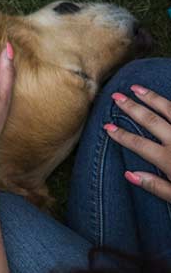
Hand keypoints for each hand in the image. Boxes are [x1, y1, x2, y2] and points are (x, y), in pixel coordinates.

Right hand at [105, 85, 170, 201]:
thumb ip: (155, 185)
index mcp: (168, 159)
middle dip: (131, 107)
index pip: (137, 143)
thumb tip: (129, 174)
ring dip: (151, 98)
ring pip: (169, 109)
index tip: (107, 126)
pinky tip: (167, 97)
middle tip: (116, 96)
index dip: (120, 134)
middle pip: (150, 120)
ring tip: (137, 88)